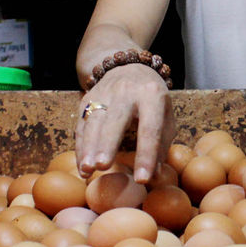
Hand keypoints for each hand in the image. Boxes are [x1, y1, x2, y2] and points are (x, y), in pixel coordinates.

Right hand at [75, 64, 174, 182]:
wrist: (128, 68)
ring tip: (88, 170)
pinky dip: (81, 147)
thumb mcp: (165, 115)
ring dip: (89, 147)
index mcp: (152, 95)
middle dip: (108, 143)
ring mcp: (104, 93)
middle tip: (103, 166)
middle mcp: (126, 92)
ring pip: (94, 122)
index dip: (146, 154)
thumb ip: (161, 143)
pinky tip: (82, 166)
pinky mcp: (87, 99)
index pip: (150, 128)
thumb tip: (155, 175)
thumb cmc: (152, 99)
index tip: (143, 179)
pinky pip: (81, 125)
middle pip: (115, 120)